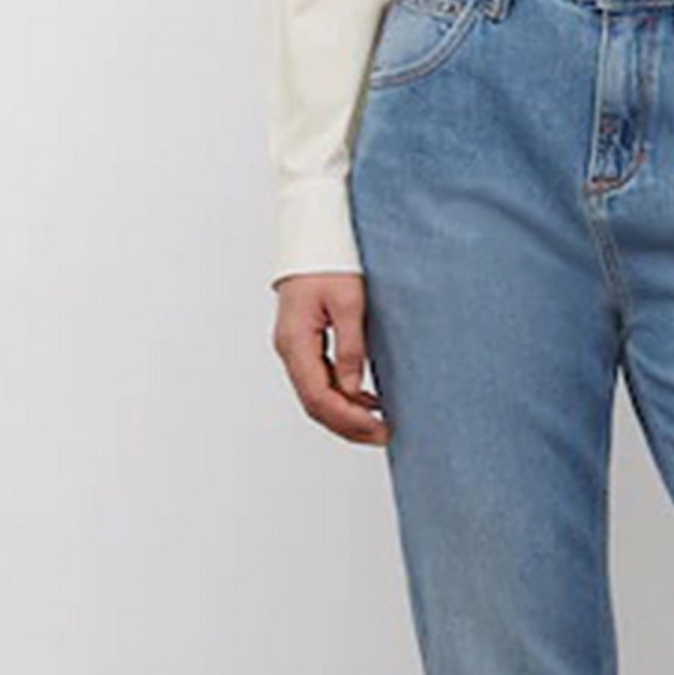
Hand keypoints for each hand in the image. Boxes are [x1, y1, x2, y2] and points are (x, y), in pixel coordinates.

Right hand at [271, 271, 391, 445]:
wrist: (313, 239)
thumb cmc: (329, 262)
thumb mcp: (349, 302)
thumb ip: (350, 347)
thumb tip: (352, 389)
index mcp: (295, 341)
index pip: (318, 396)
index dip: (348, 418)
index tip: (378, 428)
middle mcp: (289, 349)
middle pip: (314, 404)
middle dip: (348, 425)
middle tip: (384, 435)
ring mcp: (294, 348)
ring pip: (316, 396)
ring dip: (346, 415)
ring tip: (379, 426)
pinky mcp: (304, 344)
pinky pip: (320, 381)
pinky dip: (343, 397)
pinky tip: (368, 402)